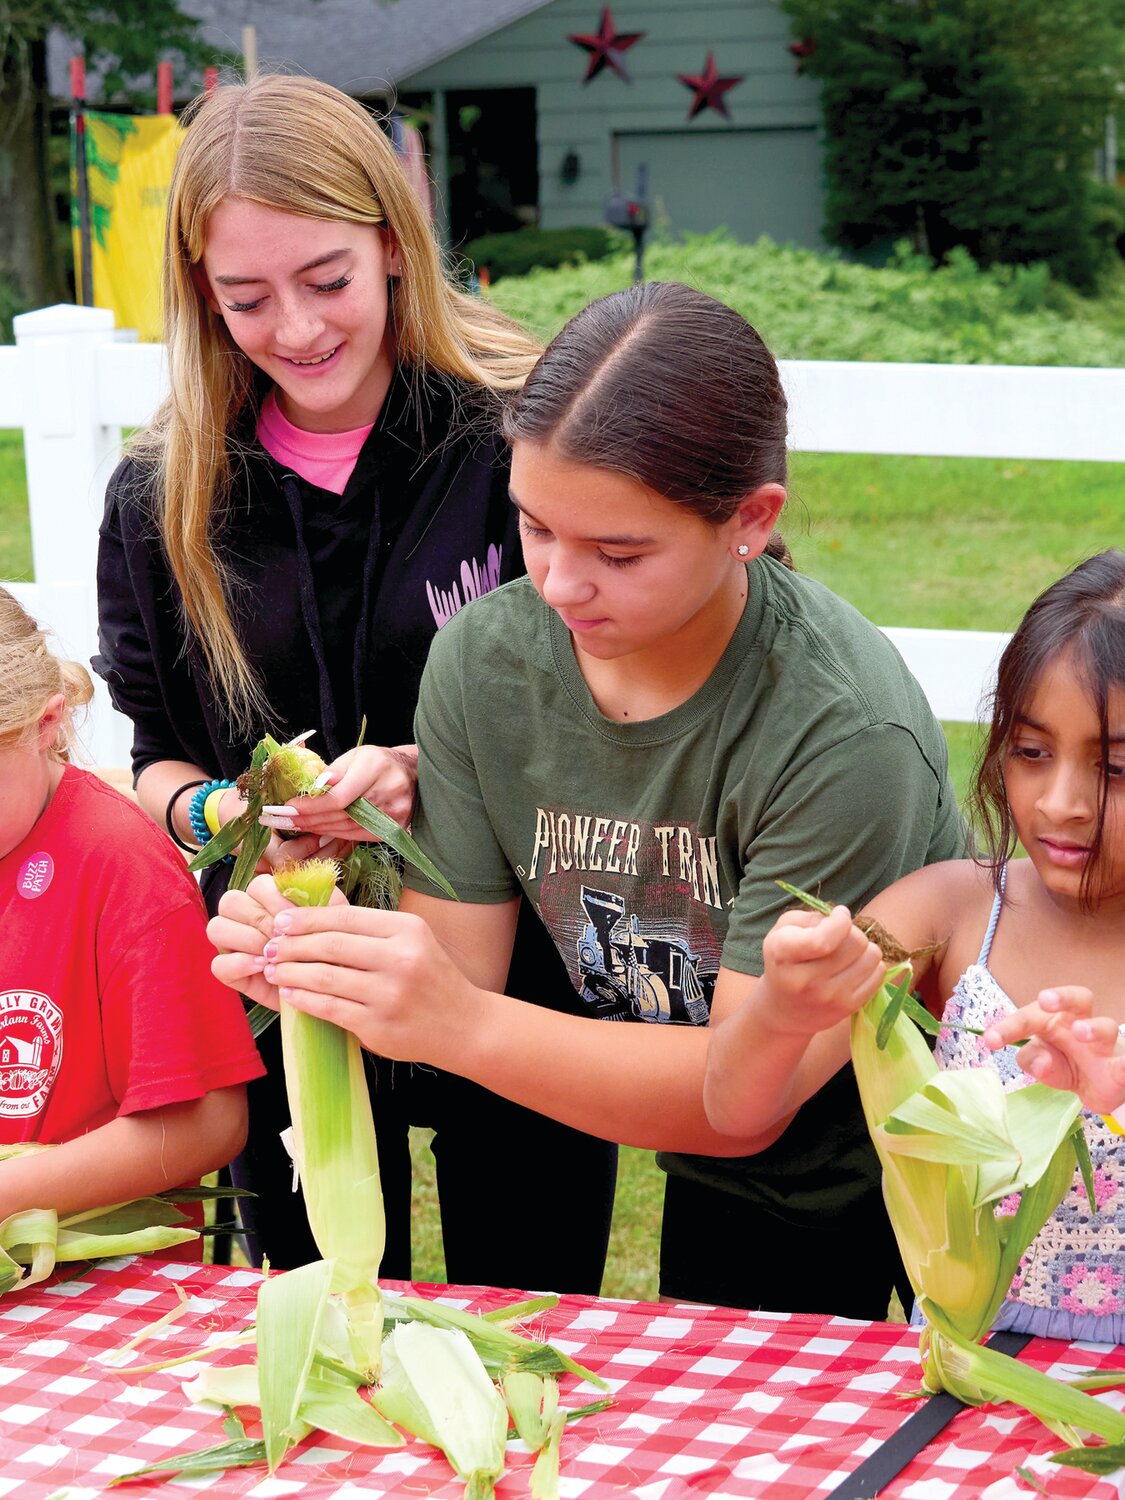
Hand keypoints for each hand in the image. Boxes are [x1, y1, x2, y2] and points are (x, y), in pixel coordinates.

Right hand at [208, 875, 346, 1009]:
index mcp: (268, 898)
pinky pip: (218, 964)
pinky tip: (263, 968)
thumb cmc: (329, 948)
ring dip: (247, 940)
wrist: (329, 986)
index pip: (257, 885)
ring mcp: (234, 943)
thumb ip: (316, 902)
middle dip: (260, 920)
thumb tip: (294, 899)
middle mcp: (245, 916)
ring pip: (217, 928)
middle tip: (282, 938)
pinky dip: (239, 964)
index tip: (296, 918)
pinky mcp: (231, 972)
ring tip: (272, 955)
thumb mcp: (330, 921)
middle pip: (230, 902)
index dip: (274, 900)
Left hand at [256, 899, 480, 1064]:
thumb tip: (312, 919)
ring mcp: (389, 994)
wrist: (464, 1026)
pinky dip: (303, 1000)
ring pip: (325, 977)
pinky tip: (290, 995)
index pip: (345, 917)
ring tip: (273, 971)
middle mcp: (400, 958)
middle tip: (269, 947)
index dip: (306, 918)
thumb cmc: (431, 979)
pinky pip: (329, 1008)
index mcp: (407, 930)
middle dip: (292, 945)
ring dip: (291, 973)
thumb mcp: (413, 942)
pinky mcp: (378, 1026)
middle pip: (331, 945)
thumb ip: (371, 931)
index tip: (280, 921)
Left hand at [259, 744, 417, 841]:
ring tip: (290, 824)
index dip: (310, 806)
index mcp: (376, 768)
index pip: (338, 797)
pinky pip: (355, 836)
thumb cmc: (378, 762)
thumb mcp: (355, 755)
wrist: (412, 775)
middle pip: (339, 815)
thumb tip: (311, 789)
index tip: (286, 807)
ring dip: (314, 828)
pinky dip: (331, 833)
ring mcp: (393, 816)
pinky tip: (314, 829)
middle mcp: (388, 793)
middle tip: (277, 818)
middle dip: (305, 818)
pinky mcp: (392, 830)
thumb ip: (333, 771)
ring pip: (344, 828)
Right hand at [759, 905, 885, 1038]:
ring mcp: (829, 997)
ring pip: (872, 956)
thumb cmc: (784, 961)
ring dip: (864, 948)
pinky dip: (872, 964)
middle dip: (852, 932)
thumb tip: (841, 918)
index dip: (840, 921)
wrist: (782, 1009)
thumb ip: (809, 917)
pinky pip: (879, 974)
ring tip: (849, 952)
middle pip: (855, 943)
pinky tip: (855, 967)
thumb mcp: (782, 930)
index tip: (839, 914)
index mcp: (783, 955)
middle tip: (841, 937)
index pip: (823, 940)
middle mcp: (805, 980)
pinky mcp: (848, 1007)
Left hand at [983, 987, 1124, 1115]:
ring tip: (1081, 1032)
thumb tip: (1039, 1063)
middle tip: (1045, 1000)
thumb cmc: (1066, 1064)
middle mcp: (1081, 1024)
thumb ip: (1035, 1061)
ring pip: (1106, 1026)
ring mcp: (1104, 1044)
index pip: (1032, 1015)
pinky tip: (1122, 1064)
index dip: (1009, 1026)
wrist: (1099, 1087)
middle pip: (1078, 999)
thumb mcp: (1044, 1065)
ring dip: (1092, 1027)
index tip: (990, 1039)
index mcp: (1055, 1020)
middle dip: (1061, 996)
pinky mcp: (1121, 1067)